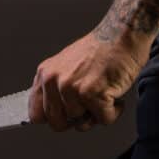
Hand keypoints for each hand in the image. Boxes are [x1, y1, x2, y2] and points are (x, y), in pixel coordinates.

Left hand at [28, 30, 148, 131]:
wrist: (123, 35)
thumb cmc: (101, 50)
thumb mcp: (67, 66)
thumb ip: (56, 89)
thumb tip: (55, 117)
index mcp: (45, 74)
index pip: (36, 115)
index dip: (54, 119)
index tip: (66, 118)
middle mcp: (54, 81)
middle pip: (58, 124)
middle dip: (77, 120)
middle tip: (89, 104)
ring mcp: (71, 88)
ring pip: (82, 124)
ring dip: (98, 113)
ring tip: (104, 92)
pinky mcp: (91, 93)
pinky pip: (103, 120)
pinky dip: (114, 111)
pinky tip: (115, 93)